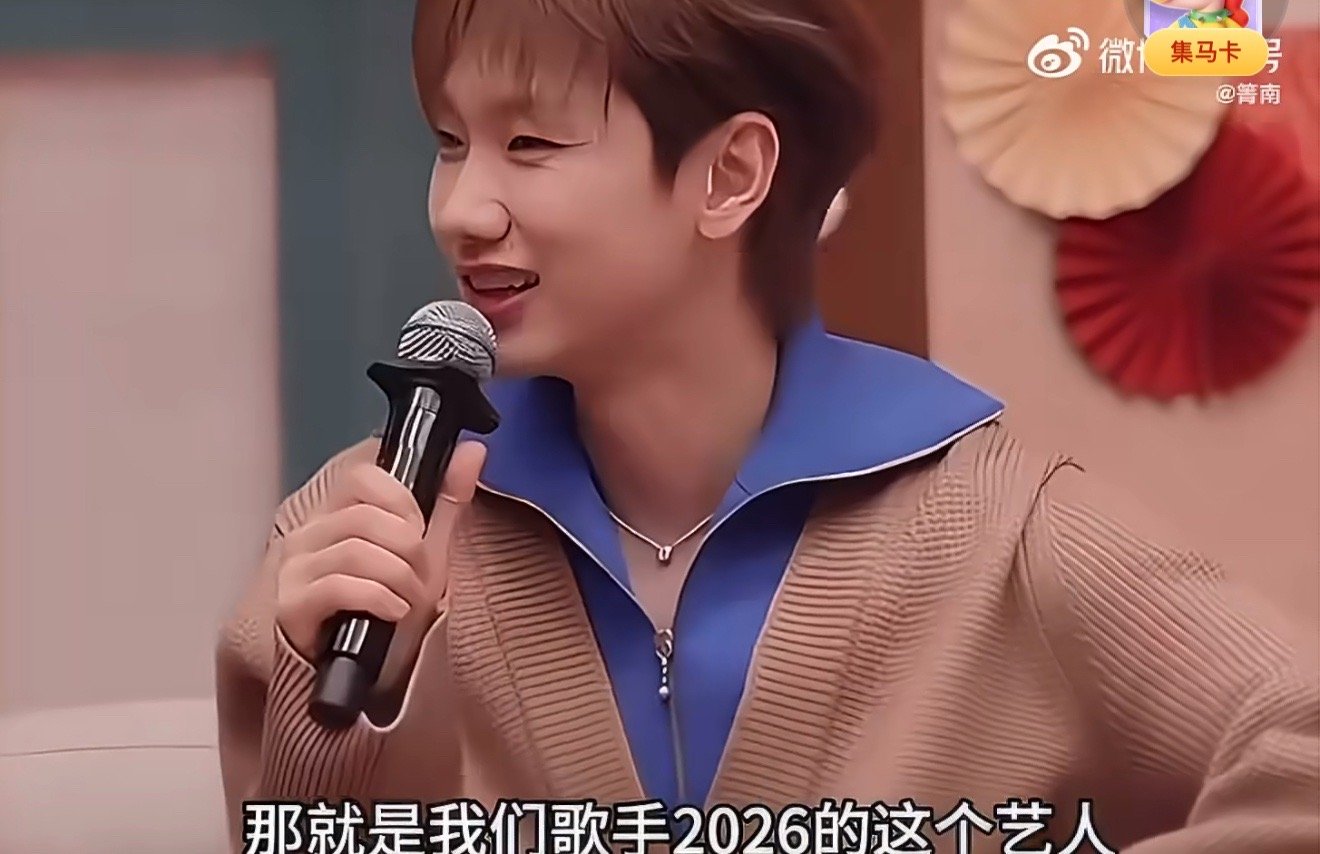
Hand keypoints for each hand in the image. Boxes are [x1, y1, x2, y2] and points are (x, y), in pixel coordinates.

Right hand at [274, 441, 487, 684]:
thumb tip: (475, 449)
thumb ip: (448, 498)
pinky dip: (378, 597)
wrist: (376, 674)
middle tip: (420, 577)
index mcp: (335, 514)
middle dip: (408, 548)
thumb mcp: (430, 551)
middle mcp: (307, 536)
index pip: (360, 477)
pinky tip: (393, 613)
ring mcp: (295, 571)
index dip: (401, 501)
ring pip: (354, 550)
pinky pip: (338, 585)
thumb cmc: (394, 607)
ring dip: (399, 577)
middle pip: (363, 516)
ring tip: (409, 600)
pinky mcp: (291, 607)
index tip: (420, 532)